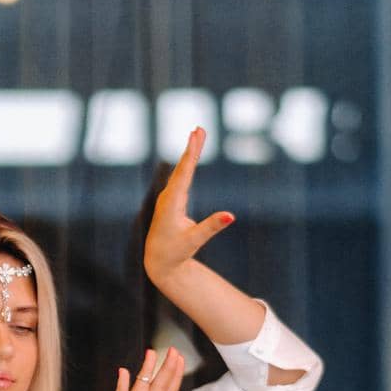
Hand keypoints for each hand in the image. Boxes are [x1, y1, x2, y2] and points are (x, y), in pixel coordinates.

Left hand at [143, 126, 234, 284]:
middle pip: (182, 168)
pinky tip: (192, 154)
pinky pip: (181, 178)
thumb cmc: (176, 252)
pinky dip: (188, 163)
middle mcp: (167, 198)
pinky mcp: (171, 201)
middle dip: (192, 148)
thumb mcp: (195, 240)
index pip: (184, 175)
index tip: (196, 137)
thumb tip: (231, 215)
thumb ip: (212, 227)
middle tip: (200, 128)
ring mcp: (168, 198)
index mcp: (171, 205)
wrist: (159, 262)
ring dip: (190, 152)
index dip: (191, 155)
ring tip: (198, 133)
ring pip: (181, 171)